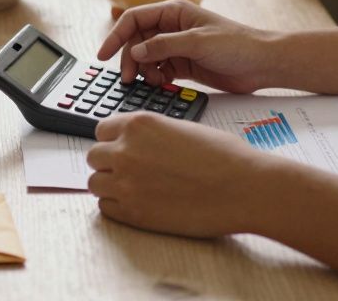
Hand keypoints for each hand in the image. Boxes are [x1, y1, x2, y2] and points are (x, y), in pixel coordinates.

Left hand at [87, 113, 279, 236]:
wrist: (244, 189)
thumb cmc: (224, 157)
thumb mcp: (181, 128)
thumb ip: (151, 135)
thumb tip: (138, 144)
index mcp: (139, 125)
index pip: (102, 130)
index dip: (113, 140)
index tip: (121, 148)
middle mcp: (126, 151)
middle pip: (94, 156)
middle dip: (109, 163)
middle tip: (129, 171)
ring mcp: (126, 183)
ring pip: (94, 183)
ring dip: (110, 185)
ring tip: (133, 189)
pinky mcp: (133, 213)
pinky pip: (106, 208)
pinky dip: (118, 207)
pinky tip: (139, 205)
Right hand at [97, 0, 274, 92]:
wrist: (263, 64)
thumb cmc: (238, 44)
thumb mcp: (197, 42)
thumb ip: (163, 46)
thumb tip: (135, 52)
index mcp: (174, 11)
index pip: (134, 19)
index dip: (116, 35)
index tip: (103, 54)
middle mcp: (172, 27)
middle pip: (136, 40)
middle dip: (129, 59)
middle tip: (128, 78)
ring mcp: (177, 47)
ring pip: (145, 58)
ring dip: (142, 70)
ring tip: (150, 82)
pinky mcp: (183, 65)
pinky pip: (158, 71)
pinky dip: (154, 78)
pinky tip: (160, 85)